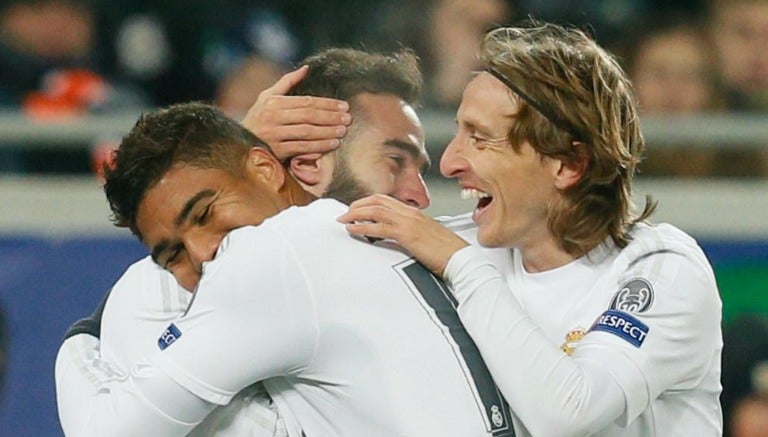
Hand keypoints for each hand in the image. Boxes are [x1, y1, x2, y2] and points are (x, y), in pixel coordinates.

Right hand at [241, 65, 351, 160]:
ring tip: (343, 131)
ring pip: (307, 132)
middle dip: (331, 117)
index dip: (327, 104)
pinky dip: (318, 147)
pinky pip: (301, 148)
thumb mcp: (267, 97)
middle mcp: (273, 117)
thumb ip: (287, 82)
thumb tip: (307, 68)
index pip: (306, 102)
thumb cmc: (258, 118)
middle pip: (309, 116)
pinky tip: (332, 145)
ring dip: (327, 132)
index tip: (344, 106)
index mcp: (273, 102)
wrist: (239, 143)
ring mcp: (274, 135)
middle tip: (348, 119)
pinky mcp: (276, 151)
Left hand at [338, 194, 469, 275]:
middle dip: (357, 205)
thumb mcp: (425, 237)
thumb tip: (394, 236)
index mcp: (414, 212)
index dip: (367, 202)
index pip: (385, 200)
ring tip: (343, 220)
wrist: (460, 259)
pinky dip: (362, 227)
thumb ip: (409, 233)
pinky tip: (353, 229)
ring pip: (375, 210)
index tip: (355, 209)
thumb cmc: (446, 252)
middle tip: (344, 214)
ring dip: (355, 214)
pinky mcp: (407, 235)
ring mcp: (408, 222)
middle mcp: (410, 213)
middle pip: (377, 201)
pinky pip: (379, 227)